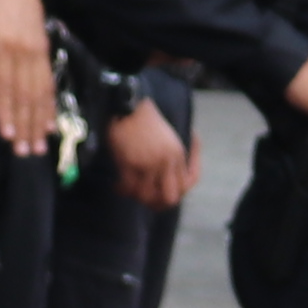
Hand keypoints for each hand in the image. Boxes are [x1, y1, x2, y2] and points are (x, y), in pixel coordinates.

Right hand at [106, 95, 194, 209]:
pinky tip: (117, 186)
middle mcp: (166, 161)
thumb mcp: (166, 139)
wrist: (126, 105)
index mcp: (178, 153)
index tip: (166, 189)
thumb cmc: (143, 121)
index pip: (190, 183)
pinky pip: (128, 188)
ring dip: (136, 196)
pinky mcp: (130, 163)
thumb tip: (163, 184)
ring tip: (129, 190)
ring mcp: (149, 163)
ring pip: (146, 196)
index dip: (181, 192)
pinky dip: (121, 190)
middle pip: (170, 198)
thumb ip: (169, 160)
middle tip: (147, 198)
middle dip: (159, 203)